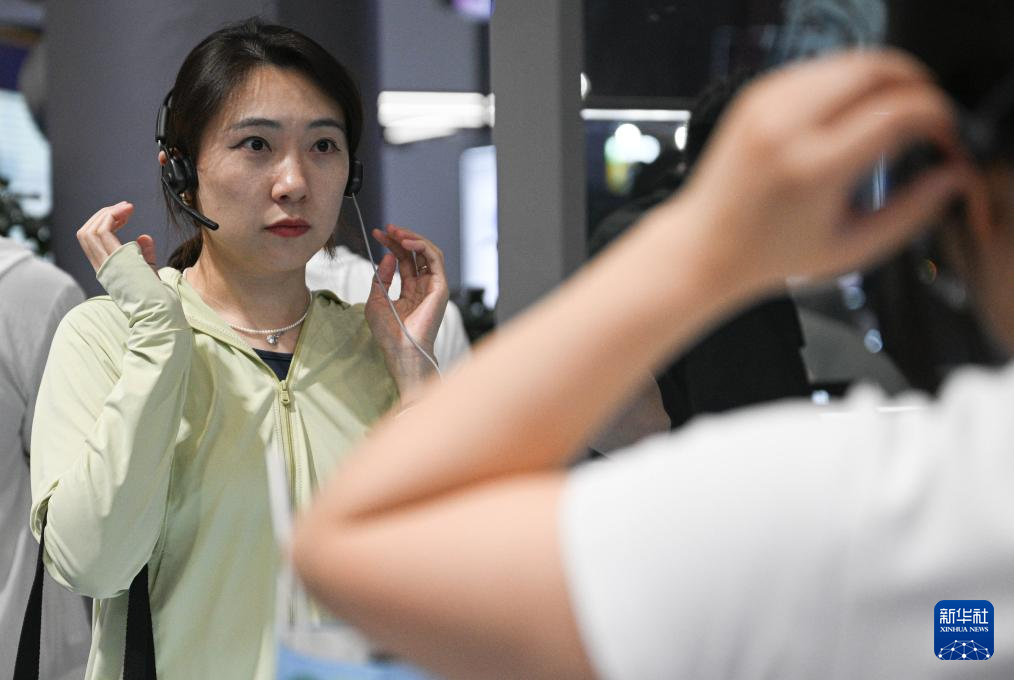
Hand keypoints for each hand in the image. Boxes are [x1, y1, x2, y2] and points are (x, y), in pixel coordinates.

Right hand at [78, 201, 187, 329]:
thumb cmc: (156, 296)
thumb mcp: (148, 271)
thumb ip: (144, 254)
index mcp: (106, 269)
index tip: (124, 215)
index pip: (91, 241)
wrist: (160, 310)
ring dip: (107, 214)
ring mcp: (105, 264)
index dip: (103, 224)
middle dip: (103, 215)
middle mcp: (101, 266)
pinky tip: (126, 214)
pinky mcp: (114, 261)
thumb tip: (144, 237)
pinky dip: (111, 218)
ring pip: (89, 231)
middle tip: (126, 207)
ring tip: (127, 208)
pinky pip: (101, 232)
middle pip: (86, 233)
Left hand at [365, 225, 448, 388]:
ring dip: (412, 238)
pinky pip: (435, 259)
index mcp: (411, 290)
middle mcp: (424, 286)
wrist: (401, 349)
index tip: (378, 234)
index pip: (403, 260)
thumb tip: (388, 256)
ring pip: (428, 252)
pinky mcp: (440, 287)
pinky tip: (407, 242)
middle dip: (401, 238)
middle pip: (415, 254)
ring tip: (396, 232)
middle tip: (387, 228)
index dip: (391, 245)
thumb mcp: (376, 301)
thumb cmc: (389, 333)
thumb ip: (381, 278)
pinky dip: (422, 246)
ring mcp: (433, 286)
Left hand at [672, 49, 977, 297]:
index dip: (935, 115)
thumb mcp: (851, 248)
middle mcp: (785, 127)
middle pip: (876, 69)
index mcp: (812, 167)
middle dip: (914, 84)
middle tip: (925, 114)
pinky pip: (817, 67)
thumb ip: (911, 212)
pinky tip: (851, 112)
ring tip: (892, 113)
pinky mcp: (755, 96)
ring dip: (882, 79)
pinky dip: (845, 81)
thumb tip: (950, 178)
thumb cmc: (768, 254)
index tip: (942, 132)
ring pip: (848, 61)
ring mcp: (765, 106)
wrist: (705, 246)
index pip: (896, 111)